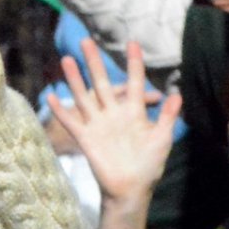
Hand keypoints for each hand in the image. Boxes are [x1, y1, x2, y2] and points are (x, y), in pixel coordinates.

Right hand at [46, 39, 181, 206]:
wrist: (130, 188)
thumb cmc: (149, 165)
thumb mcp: (162, 139)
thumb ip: (167, 117)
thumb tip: (176, 95)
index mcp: (135, 111)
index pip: (134, 81)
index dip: (133, 63)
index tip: (132, 43)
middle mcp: (114, 114)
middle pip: (103, 82)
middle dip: (94, 62)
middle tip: (86, 41)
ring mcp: (98, 124)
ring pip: (84, 96)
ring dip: (75, 79)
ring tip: (66, 59)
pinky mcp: (86, 137)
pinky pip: (71, 121)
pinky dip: (61, 109)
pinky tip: (51, 95)